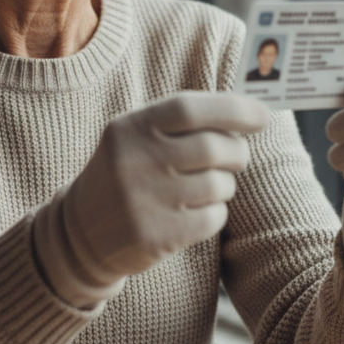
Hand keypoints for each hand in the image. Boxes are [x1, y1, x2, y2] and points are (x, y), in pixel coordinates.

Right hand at [34, 92, 269, 307]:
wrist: (82, 231)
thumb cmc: (127, 172)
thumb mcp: (136, 136)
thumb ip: (182, 121)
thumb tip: (250, 112)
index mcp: (130, 128)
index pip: (189, 108)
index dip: (233, 110)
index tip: (262, 116)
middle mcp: (134, 161)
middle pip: (213, 148)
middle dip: (237, 151)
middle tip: (236, 156)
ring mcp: (144, 200)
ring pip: (219, 185)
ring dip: (224, 185)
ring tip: (206, 187)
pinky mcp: (155, 235)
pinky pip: (213, 218)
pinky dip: (215, 213)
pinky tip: (195, 213)